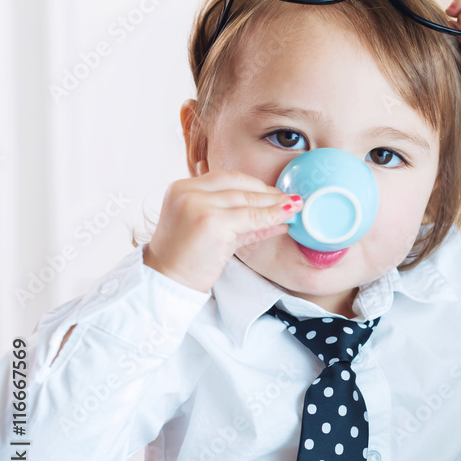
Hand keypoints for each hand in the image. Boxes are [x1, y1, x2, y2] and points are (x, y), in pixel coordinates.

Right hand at [143, 167, 301, 292]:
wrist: (166, 281)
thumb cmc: (187, 258)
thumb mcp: (211, 229)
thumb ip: (239, 218)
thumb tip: (276, 212)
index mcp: (183, 188)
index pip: (227, 178)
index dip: (255, 185)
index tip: (275, 193)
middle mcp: (188, 191)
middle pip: (239, 187)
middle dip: (269, 194)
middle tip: (291, 200)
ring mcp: (199, 205)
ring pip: (247, 201)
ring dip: (275, 205)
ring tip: (294, 208)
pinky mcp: (211, 222)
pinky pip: (251, 218)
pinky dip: (271, 219)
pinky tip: (285, 221)